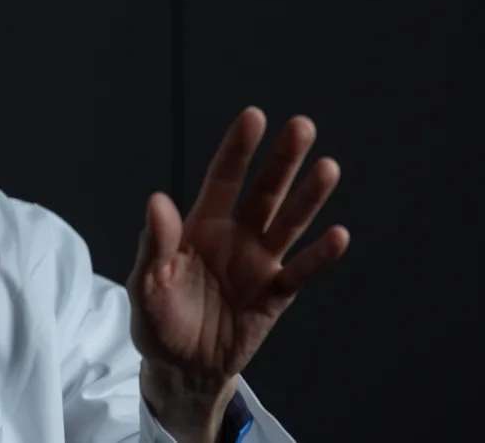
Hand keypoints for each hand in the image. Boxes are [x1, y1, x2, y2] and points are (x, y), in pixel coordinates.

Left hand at [126, 109, 348, 435]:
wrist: (181, 368)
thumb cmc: (159, 319)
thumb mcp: (146, 283)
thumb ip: (155, 244)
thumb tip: (157, 200)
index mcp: (202, 226)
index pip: (223, 179)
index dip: (238, 150)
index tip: (254, 117)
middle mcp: (236, 237)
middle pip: (264, 192)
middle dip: (282, 161)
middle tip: (302, 126)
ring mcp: (258, 264)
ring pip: (288, 224)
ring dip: (308, 198)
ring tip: (328, 168)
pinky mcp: (274, 296)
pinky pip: (299, 272)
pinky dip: (319, 256)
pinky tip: (338, 235)